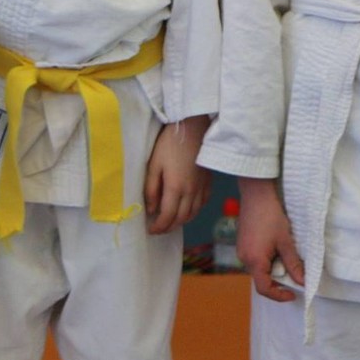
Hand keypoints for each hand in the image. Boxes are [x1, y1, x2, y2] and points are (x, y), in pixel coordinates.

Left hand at [144, 115, 210, 234]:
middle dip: (169, 227)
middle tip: (159, 229)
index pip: (168, 216)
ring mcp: (202, 188)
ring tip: (170, 222)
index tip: (150, 231)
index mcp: (176, 188)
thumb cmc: (169, 144)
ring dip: (181, 221)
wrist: (194, 129)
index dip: (159, 227)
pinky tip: (187, 209)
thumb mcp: (154, 164)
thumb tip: (150, 209)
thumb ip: (151, 189)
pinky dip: (193, 211)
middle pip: (182, 218)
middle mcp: (192, 193)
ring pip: (193, 213)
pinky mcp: (209, 182)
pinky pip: (202, 204)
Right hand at [238, 178, 303, 302]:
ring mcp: (241, 251)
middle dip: (278, 280)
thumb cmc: (271, 217)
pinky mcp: (242, 244)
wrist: (256, 195)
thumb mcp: (286, 242)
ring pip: (258, 270)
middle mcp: (244, 258)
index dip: (279, 296)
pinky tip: (275, 249)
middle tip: (294, 273)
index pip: (264, 289)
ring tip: (285, 257)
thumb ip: (294, 264)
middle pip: (261, 279)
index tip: (292, 293)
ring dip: (273, 269)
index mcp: (254, 260)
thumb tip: (303, 282)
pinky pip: (254, 260)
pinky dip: (266, 261)